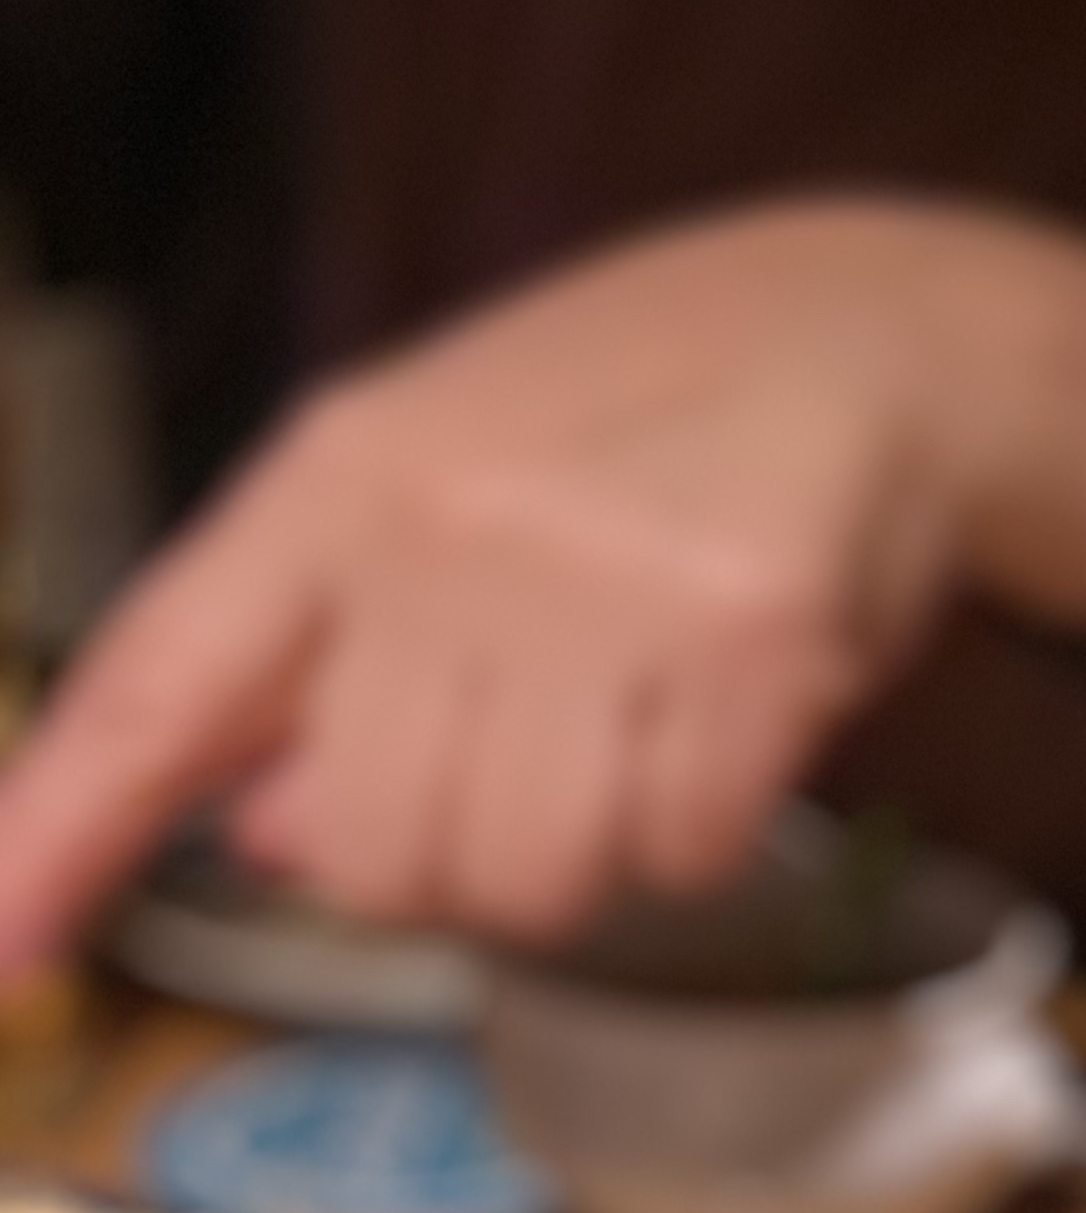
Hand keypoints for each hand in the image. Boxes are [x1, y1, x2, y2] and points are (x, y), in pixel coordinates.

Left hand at [0, 200, 1085, 964]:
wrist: (877, 331)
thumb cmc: (638, 434)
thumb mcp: (445, 502)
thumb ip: (336, 670)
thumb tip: (277, 837)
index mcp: (341, 481)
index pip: (165, 679)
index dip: (63, 830)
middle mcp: (449, 526)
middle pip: (380, 857)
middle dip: (459, 866)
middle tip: (538, 774)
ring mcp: (603, 581)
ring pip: (533, 881)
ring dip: (596, 858)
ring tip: (642, 738)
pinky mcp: (751, 636)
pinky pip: (685, 851)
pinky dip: (710, 827)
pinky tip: (730, 724)